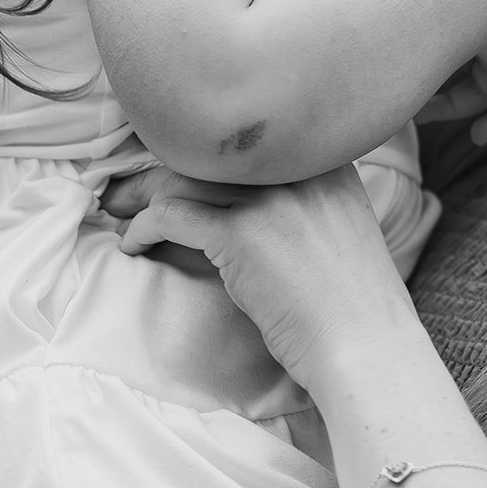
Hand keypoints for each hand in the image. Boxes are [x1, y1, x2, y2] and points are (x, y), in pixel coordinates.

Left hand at [118, 167, 418, 388]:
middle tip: (130, 185)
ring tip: (121, 211)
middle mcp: (299, 168)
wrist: (366, 346)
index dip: (206, 151)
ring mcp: (270, 198)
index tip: (179, 164)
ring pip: (185, 178)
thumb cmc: (354, 304)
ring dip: (142, 196)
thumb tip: (250, 202)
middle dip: (163, 166)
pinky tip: (133, 245)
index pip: (250, 140)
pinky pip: (171, 216)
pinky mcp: (241, 235)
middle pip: (212, 152)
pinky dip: (143, 229)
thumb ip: (307, 199)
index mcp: (328, 162)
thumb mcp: (342, 226)